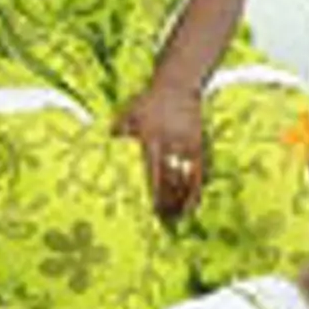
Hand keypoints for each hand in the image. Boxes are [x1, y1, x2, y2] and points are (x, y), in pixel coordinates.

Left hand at [116, 86, 207, 220]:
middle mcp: (170, 146)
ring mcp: (186, 146)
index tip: (152, 212)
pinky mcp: (198, 145)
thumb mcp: (129, 112)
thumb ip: (120, 129)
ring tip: (179, 218)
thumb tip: (107, 141)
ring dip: (183, 200)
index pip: (153, 174)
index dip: (154, 195)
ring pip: (186, 179)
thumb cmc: (149, 100)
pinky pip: (200, 170)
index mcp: (151, 140)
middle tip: (164, 222)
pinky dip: (197, 187)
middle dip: (168, 203)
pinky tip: (195, 202)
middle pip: (171, 181)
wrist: (177, 85)